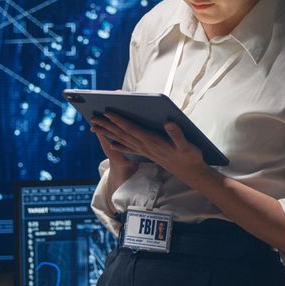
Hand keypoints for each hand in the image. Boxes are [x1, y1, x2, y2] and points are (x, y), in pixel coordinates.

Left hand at [90, 112, 209, 184]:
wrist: (191, 173)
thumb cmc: (190, 158)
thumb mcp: (188, 146)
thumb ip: (177, 134)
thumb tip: (168, 123)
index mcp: (153, 142)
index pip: (132, 129)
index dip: (120, 120)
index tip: (108, 112)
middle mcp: (145, 146)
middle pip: (122, 134)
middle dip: (107, 125)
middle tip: (92, 118)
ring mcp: (145, 151)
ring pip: (122, 140)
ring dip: (108, 133)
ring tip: (95, 127)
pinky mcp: (147, 154)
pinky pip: (129, 148)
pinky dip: (119, 144)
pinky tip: (111, 143)